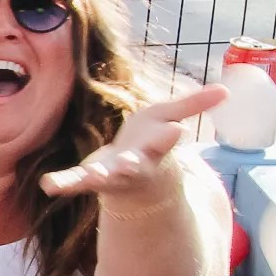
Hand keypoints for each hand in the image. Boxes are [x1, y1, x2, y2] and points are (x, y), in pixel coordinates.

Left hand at [41, 83, 225, 205]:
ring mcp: (111, 173)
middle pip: (136, 165)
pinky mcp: (90, 176)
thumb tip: (227, 90)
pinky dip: (63, 183)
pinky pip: (75, 182)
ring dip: (98, 177)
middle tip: (129, 164)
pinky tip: (48, 184)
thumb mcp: (171, 118)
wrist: (136, 176)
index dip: (169, 137)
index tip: (176, 131)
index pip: (165, 142)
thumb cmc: (153, 141)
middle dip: (133, 164)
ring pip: (106, 177)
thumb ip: (194, 104)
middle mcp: (135, 164)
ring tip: (89, 176)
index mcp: (156, 148)